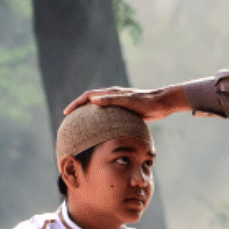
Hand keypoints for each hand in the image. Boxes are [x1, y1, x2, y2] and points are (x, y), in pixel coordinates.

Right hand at [63, 85, 187, 120]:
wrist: (162, 104)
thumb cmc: (146, 102)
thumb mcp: (128, 101)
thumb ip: (111, 100)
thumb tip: (93, 100)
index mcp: (111, 93)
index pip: (88, 96)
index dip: (76, 104)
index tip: (67, 113)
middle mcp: (113, 97)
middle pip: (91, 102)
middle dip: (79, 109)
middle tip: (70, 120)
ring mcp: (119, 105)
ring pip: (99, 110)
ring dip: (89, 116)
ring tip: (82, 128)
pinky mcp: (125, 112)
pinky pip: (109, 117)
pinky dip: (102, 123)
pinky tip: (102, 134)